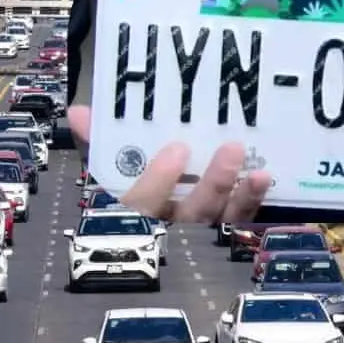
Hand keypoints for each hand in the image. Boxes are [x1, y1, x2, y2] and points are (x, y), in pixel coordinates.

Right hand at [67, 106, 271, 223]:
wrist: (161, 228)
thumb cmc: (135, 187)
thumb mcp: (113, 168)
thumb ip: (97, 142)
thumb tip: (79, 112)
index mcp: (137, 213)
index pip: (143, 206)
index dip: (159, 182)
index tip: (176, 150)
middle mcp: (171, 228)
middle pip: (191, 216)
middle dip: (212, 186)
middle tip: (230, 150)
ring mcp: (201, 230)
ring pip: (220, 219)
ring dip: (239, 195)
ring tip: (257, 170)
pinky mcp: (227, 226)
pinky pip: (242, 219)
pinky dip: (253, 201)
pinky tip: (263, 178)